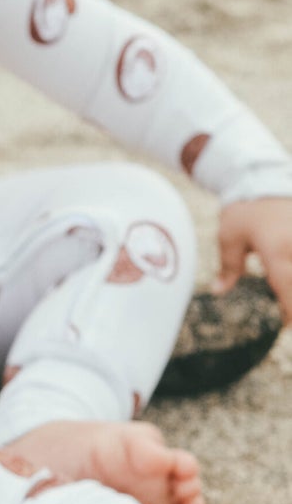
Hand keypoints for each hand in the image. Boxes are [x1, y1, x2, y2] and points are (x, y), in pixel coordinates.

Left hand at [216, 196, 291, 322]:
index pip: (288, 288)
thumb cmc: (244, 210)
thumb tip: (218, 291)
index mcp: (277, 250)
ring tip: (286, 297)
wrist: (263, 178)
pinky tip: (288, 281)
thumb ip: (228, 267)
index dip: (290, 311)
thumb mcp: (229, 238)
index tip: (287, 325)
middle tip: (288, 313)